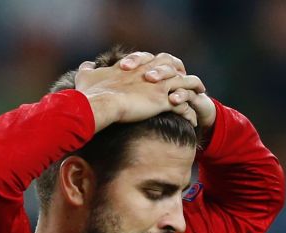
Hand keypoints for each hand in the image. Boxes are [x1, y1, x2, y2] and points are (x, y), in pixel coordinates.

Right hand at [75, 51, 208, 130]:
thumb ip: (87, 70)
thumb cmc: (91, 93)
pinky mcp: (161, 102)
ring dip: (194, 88)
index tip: (169, 70)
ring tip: (200, 94)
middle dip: (183, 72)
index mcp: (135, 67)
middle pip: (174, 67)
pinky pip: (183, 106)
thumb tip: (84, 65)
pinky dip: (190, 112)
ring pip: (185, 83)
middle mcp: (150, 73)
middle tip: (189, 80)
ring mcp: (158, 87)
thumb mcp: (86, 77)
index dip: (164, 65)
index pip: (156, 60)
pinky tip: (193, 120)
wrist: (98, 104)